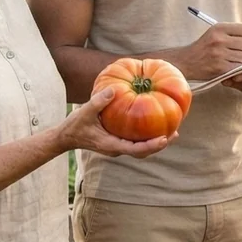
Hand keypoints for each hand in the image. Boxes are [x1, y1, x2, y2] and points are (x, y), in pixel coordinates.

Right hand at [57, 88, 175, 158]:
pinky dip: (146, 136)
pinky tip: (154, 124)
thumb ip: (99, 102)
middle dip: (159, 145)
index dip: (151, 146)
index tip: (165, 139)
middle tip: (175, 134)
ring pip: (140, 148)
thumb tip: (114, 90)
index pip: (135, 149)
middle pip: (143, 152)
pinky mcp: (117, 142)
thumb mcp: (84, 112)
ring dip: (156, 142)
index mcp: (111, 145)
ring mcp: (117, 147)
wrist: (65, 137)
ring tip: (172, 132)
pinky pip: (135, 141)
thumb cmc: (74, 126)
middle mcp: (117, 149)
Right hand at [173, 23, 241, 80]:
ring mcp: (219, 53)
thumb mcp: (215, 34)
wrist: (185, 62)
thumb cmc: (204, 48)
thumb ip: (233, 34)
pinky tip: (233, 68)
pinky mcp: (219, 67)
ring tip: (237, 62)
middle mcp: (219, 39)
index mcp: (219, 28)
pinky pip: (239, 68)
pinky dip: (239, 69)